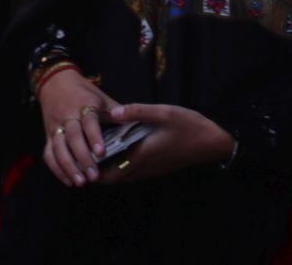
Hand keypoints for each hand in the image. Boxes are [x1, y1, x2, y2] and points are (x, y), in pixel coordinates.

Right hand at [37, 67, 118, 186]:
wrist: (56, 82)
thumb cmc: (85, 93)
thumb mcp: (103, 99)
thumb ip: (117, 114)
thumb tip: (138, 128)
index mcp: (84, 105)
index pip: (89, 121)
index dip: (94, 137)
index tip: (102, 153)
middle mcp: (68, 116)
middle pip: (73, 138)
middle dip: (83, 158)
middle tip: (94, 176)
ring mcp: (55, 126)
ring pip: (58, 147)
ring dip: (68, 166)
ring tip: (80, 182)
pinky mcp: (47, 135)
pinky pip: (48, 153)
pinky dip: (56, 168)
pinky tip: (68, 181)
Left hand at [95, 102, 235, 185]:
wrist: (213, 142)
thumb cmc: (189, 126)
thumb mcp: (163, 113)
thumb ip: (137, 112)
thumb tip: (112, 112)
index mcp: (142, 156)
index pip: (109, 175)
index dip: (92, 172)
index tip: (78, 160)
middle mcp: (144, 168)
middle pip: (113, 178)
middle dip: (96, 171)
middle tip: (83, 154)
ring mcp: (150, 170)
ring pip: (122, 176)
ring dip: (108, 168)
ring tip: (95, 150)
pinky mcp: (156, 167)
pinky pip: (132, 171)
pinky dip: (120, 165)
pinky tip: (118, 147)